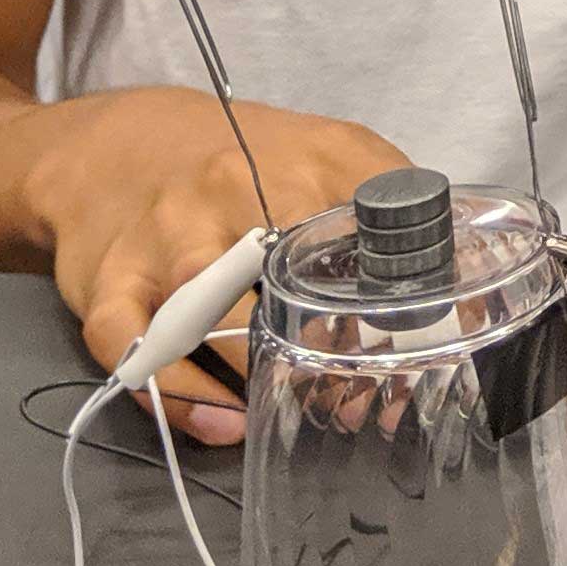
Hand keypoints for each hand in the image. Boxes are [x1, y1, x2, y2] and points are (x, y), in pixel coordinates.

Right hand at [28, 90, 408, 442]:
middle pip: (282, 281)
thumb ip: (391, 197)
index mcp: (300, 163)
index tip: (411, 353)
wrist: (118, 142)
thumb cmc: (243, 160)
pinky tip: (224, 423)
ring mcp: (163, 239)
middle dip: (325, 351)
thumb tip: (460, 273)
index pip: (360, 235)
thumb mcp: (330, 151)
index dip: (391, 302)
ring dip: (255, 376)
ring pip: (205, 314)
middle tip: (356, 400)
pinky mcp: (106, 282)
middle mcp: (226, 193)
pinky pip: (131, 348)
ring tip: (297, 413)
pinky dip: (177, 395)